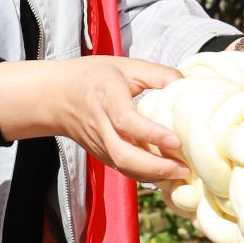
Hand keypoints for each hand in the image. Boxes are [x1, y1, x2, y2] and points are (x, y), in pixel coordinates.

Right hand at [0, 55, 186, 182]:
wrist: (57, 96)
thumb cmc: (94, 77)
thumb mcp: (126, 66)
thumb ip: (158, 74)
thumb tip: (186, 84)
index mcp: (107, 97)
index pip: (127, 121)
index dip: (152, 133)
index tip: (176, 141)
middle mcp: (101, 125)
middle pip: (125, 155)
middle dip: (156, 167)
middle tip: (184, 168)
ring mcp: (100, 144)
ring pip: (125, 167)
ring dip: (154, 175)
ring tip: (181, 174)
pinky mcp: (101, 155)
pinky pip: (124, 170)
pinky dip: (146, 176)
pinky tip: (167, 174)